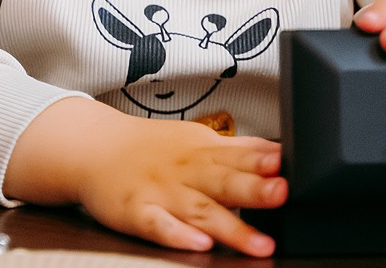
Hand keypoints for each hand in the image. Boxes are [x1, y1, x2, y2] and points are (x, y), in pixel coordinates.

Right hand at [6, 99, 284, 256]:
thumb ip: (238, 149)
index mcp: (202, 151)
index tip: (292, 165)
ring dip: (231, 226)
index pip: (240, 156)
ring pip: (200, 211)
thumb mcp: (196, 139)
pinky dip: (177, 235)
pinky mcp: (138, 213)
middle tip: (283, 193)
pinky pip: (160, 227)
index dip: (266, 161)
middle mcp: (186, 171)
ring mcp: (162, 192)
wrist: (93, 147)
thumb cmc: (151, 148)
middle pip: (225, 181)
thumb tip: (280, 152)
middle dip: (255, 188)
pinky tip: (198, 246)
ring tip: (260, 243)